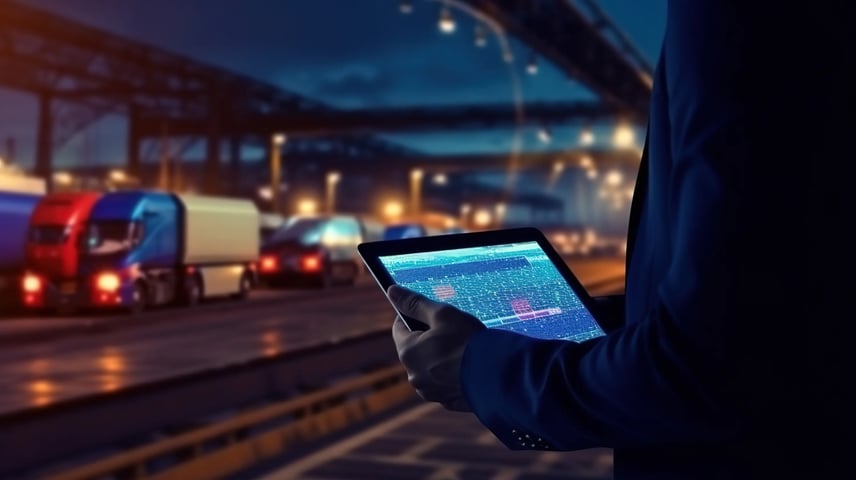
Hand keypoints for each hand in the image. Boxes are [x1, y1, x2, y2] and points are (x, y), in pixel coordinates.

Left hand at [388, 285, 485, 411]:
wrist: (497, 376)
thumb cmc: (468, 342)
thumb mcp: (442, 314)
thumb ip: (415, 303)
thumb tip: (393, 292)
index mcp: (408, 352)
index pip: (399, 328)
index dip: (412, 316)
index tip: (428, 312)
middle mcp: (414, 376)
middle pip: (415, 350)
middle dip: (429, 339)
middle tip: (452, 331)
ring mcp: (431, 392)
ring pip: (430, 368)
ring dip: (440, 359)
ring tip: (463, 351)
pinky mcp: (447, 401)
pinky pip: (445, 384)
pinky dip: (452, 376)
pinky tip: (469, 368)